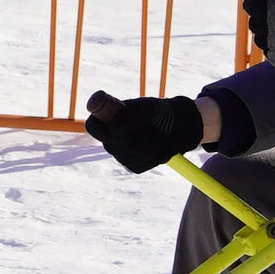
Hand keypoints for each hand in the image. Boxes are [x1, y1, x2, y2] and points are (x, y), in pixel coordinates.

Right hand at [83, 89, 206, 174]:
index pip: (92, 126)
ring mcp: (121, 153)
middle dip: (135, 137)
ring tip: (158, 135)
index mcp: (109, 118)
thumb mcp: (150, 107)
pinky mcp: (133, 165)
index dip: (102, 129)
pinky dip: (153, 157)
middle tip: (150, 127)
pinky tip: (159, 147)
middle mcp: (111, 136)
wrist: (182, 127)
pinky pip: (138, 166)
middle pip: (111, 145)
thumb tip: (114, 130)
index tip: (118, 126)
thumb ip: (132, 114)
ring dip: (148, 146)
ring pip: (127, 157)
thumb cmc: (162, 112)